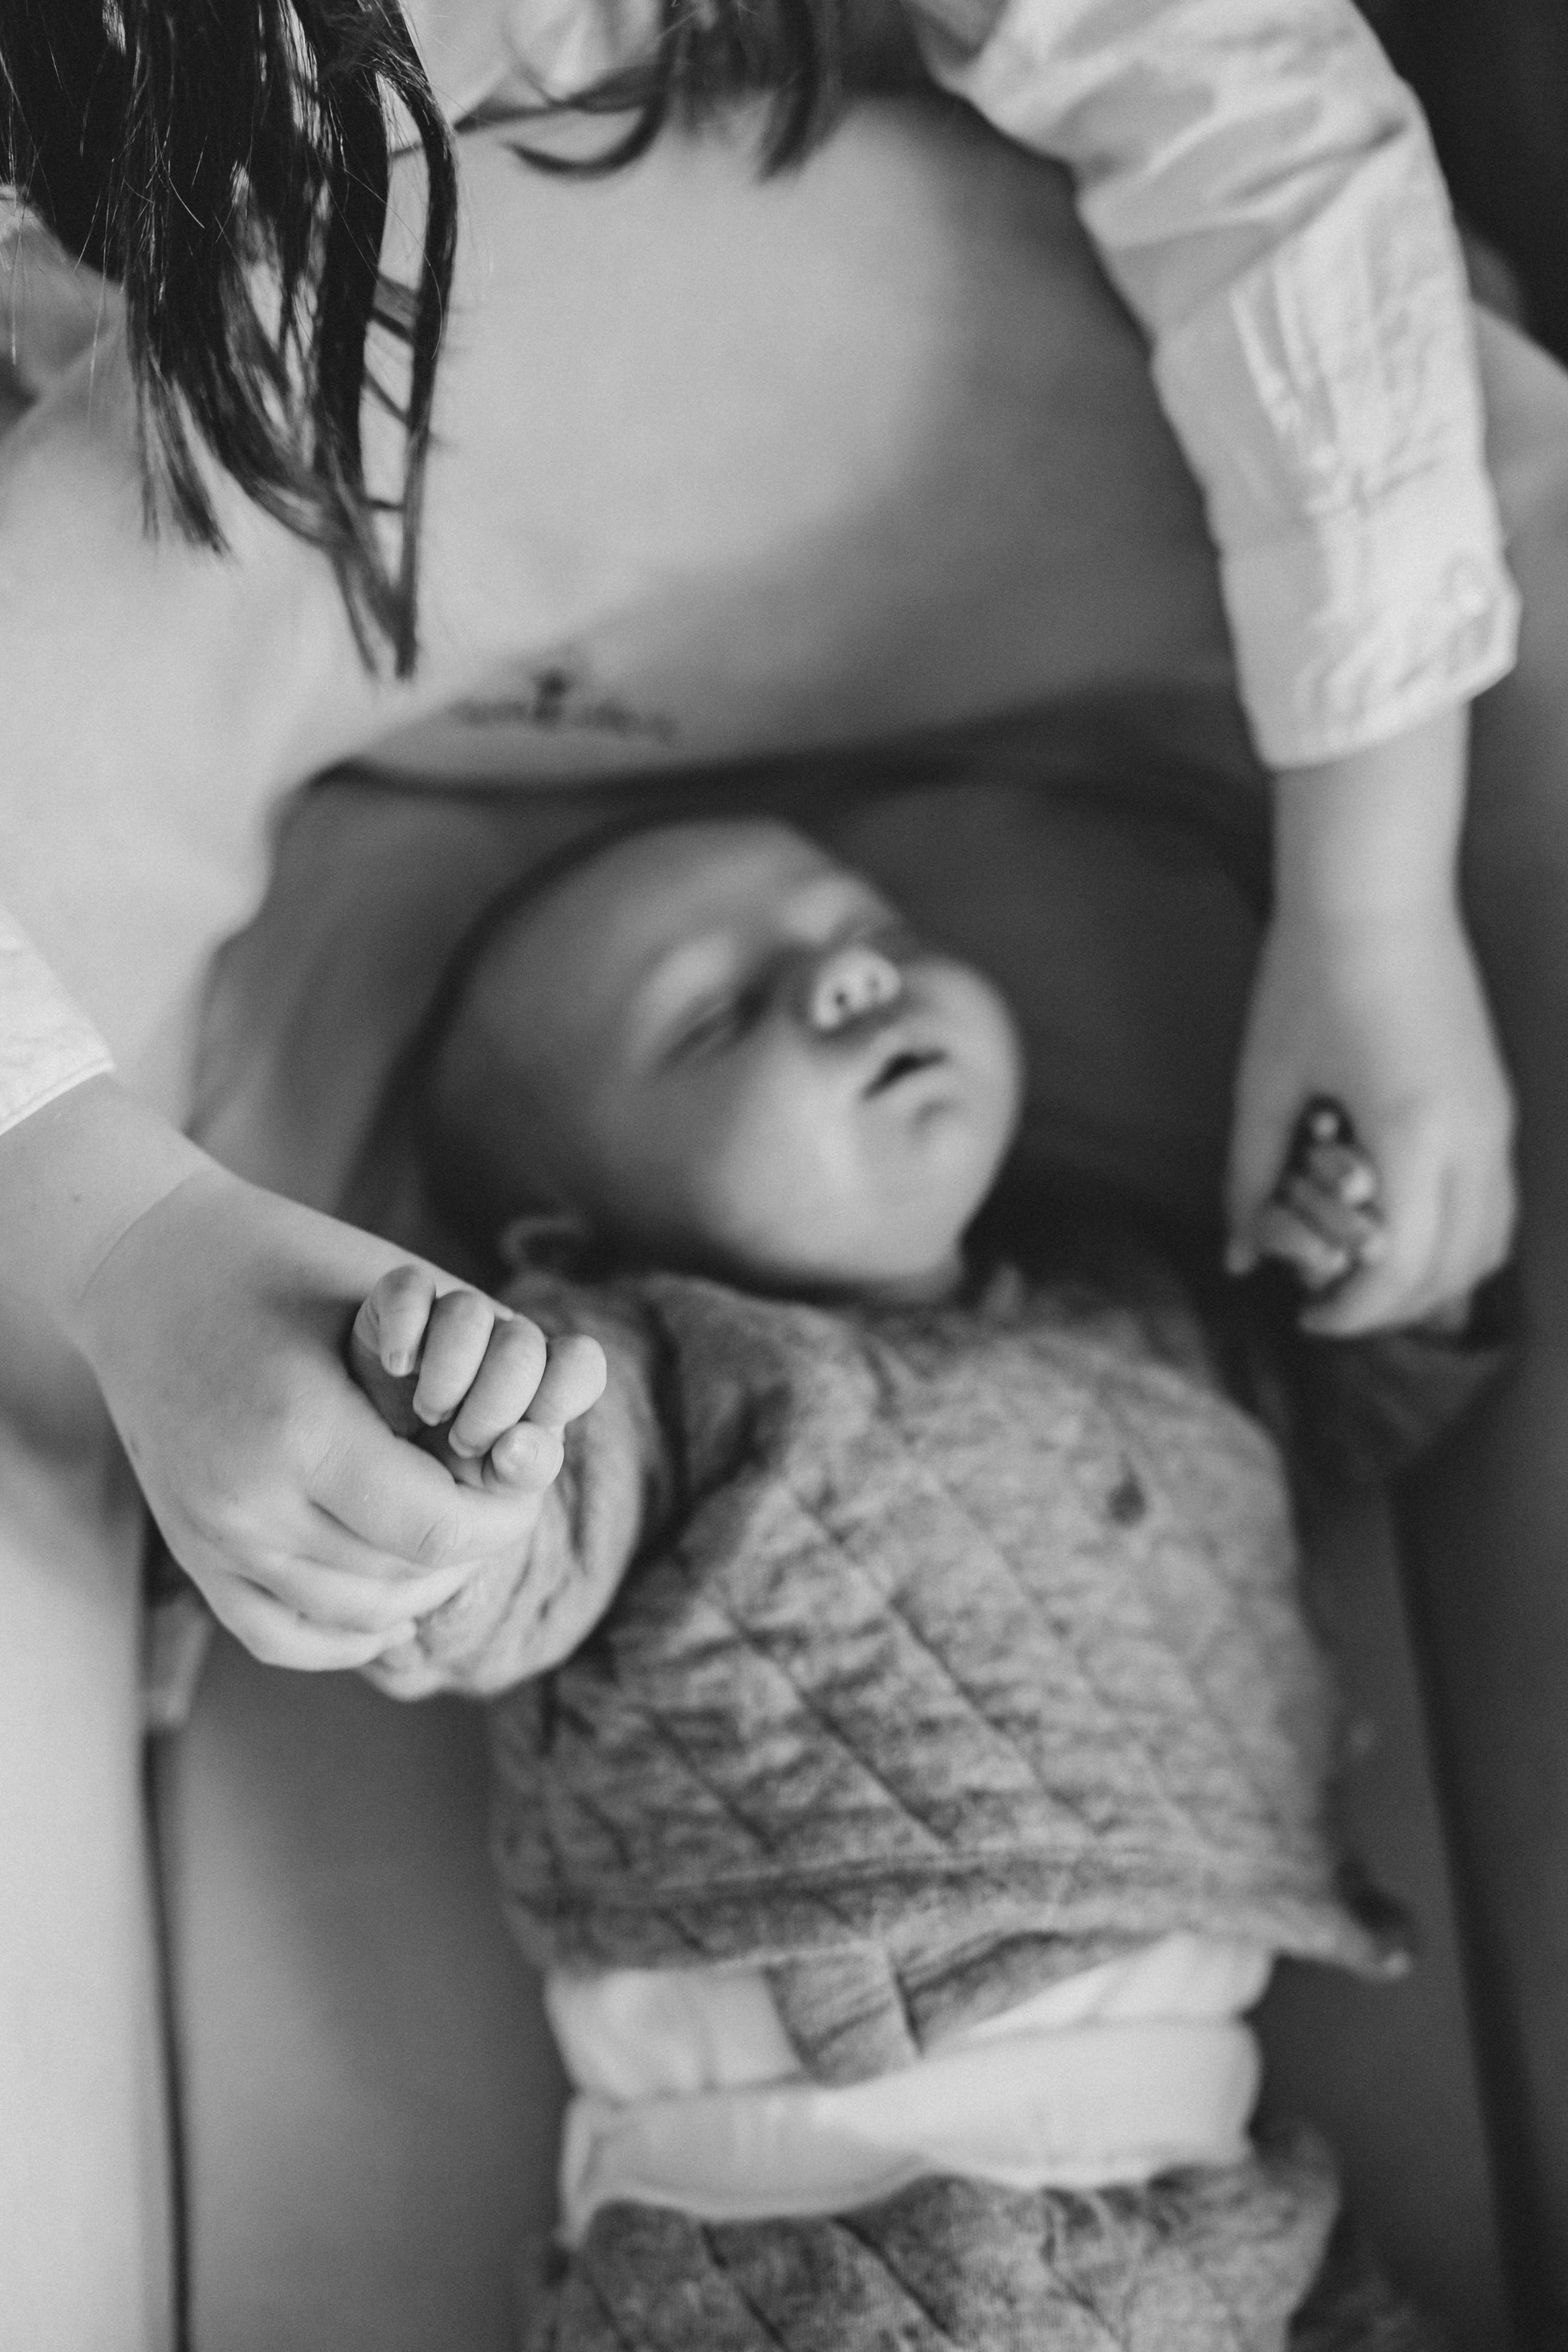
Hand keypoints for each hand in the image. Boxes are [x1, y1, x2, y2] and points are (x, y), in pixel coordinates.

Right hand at [70, 1164, 601, 1669]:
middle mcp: (249, 1502)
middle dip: (466, 1551)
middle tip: (493, 1512)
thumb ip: (477, 1372)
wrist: (146, 1265)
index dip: (502, 1521)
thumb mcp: (395, 1298)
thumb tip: (549, 1440)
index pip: (438, 1532)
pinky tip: (390, 1610)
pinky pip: (281, 1637)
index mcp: (303, 1434)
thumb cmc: (286, 1262)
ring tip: (450, 1548)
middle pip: (401, 1581)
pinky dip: (347, 1635)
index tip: (521, 1482)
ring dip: (417, 1591)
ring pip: (351, 1615)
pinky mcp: (189, 1552)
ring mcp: (210, 1537)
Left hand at [1228, 897, 1514, 1332]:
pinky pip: (1496, 1201)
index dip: (1355, 1313)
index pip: (1401, 1269)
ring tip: (1369, 1280)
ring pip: (1491, 1241)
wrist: (1377, 894)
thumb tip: (1240, 1258)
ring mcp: (1496, 1122)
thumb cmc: (1309, 982)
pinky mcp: (1497, 1104)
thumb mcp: (1266, 1088)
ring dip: (1436, 1279)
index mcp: (1414, 1137)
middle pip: (1456, 1270)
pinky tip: (1405, 1232)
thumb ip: (1252, 1181)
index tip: (1308, 1318)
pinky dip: (1459, 1238)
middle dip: (1395, 1308)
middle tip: (1333, 1308)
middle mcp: (1474, 1139)